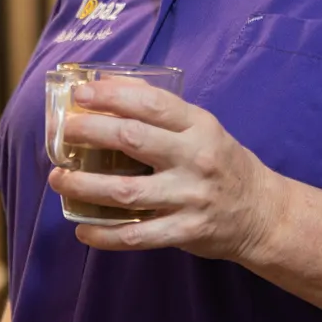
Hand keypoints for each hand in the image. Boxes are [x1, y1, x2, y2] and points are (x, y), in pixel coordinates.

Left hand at [48, 77, 291, 260]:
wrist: (262, 212)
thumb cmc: (220, 162)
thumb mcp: (201, 127)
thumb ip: (161, 111)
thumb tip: (106, 85)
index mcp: (198, 126)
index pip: (151, 103)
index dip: (111, 96)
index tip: (80, 94)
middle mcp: (194, 158)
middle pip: (132, 140)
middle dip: (89, 132)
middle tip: (62, 132)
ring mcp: (189, 197)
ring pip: (126, 191)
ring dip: (84, 185)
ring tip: (58, 178)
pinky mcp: (185, 231)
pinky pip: (137, 236)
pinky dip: (105, 235)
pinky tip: (82, 229)